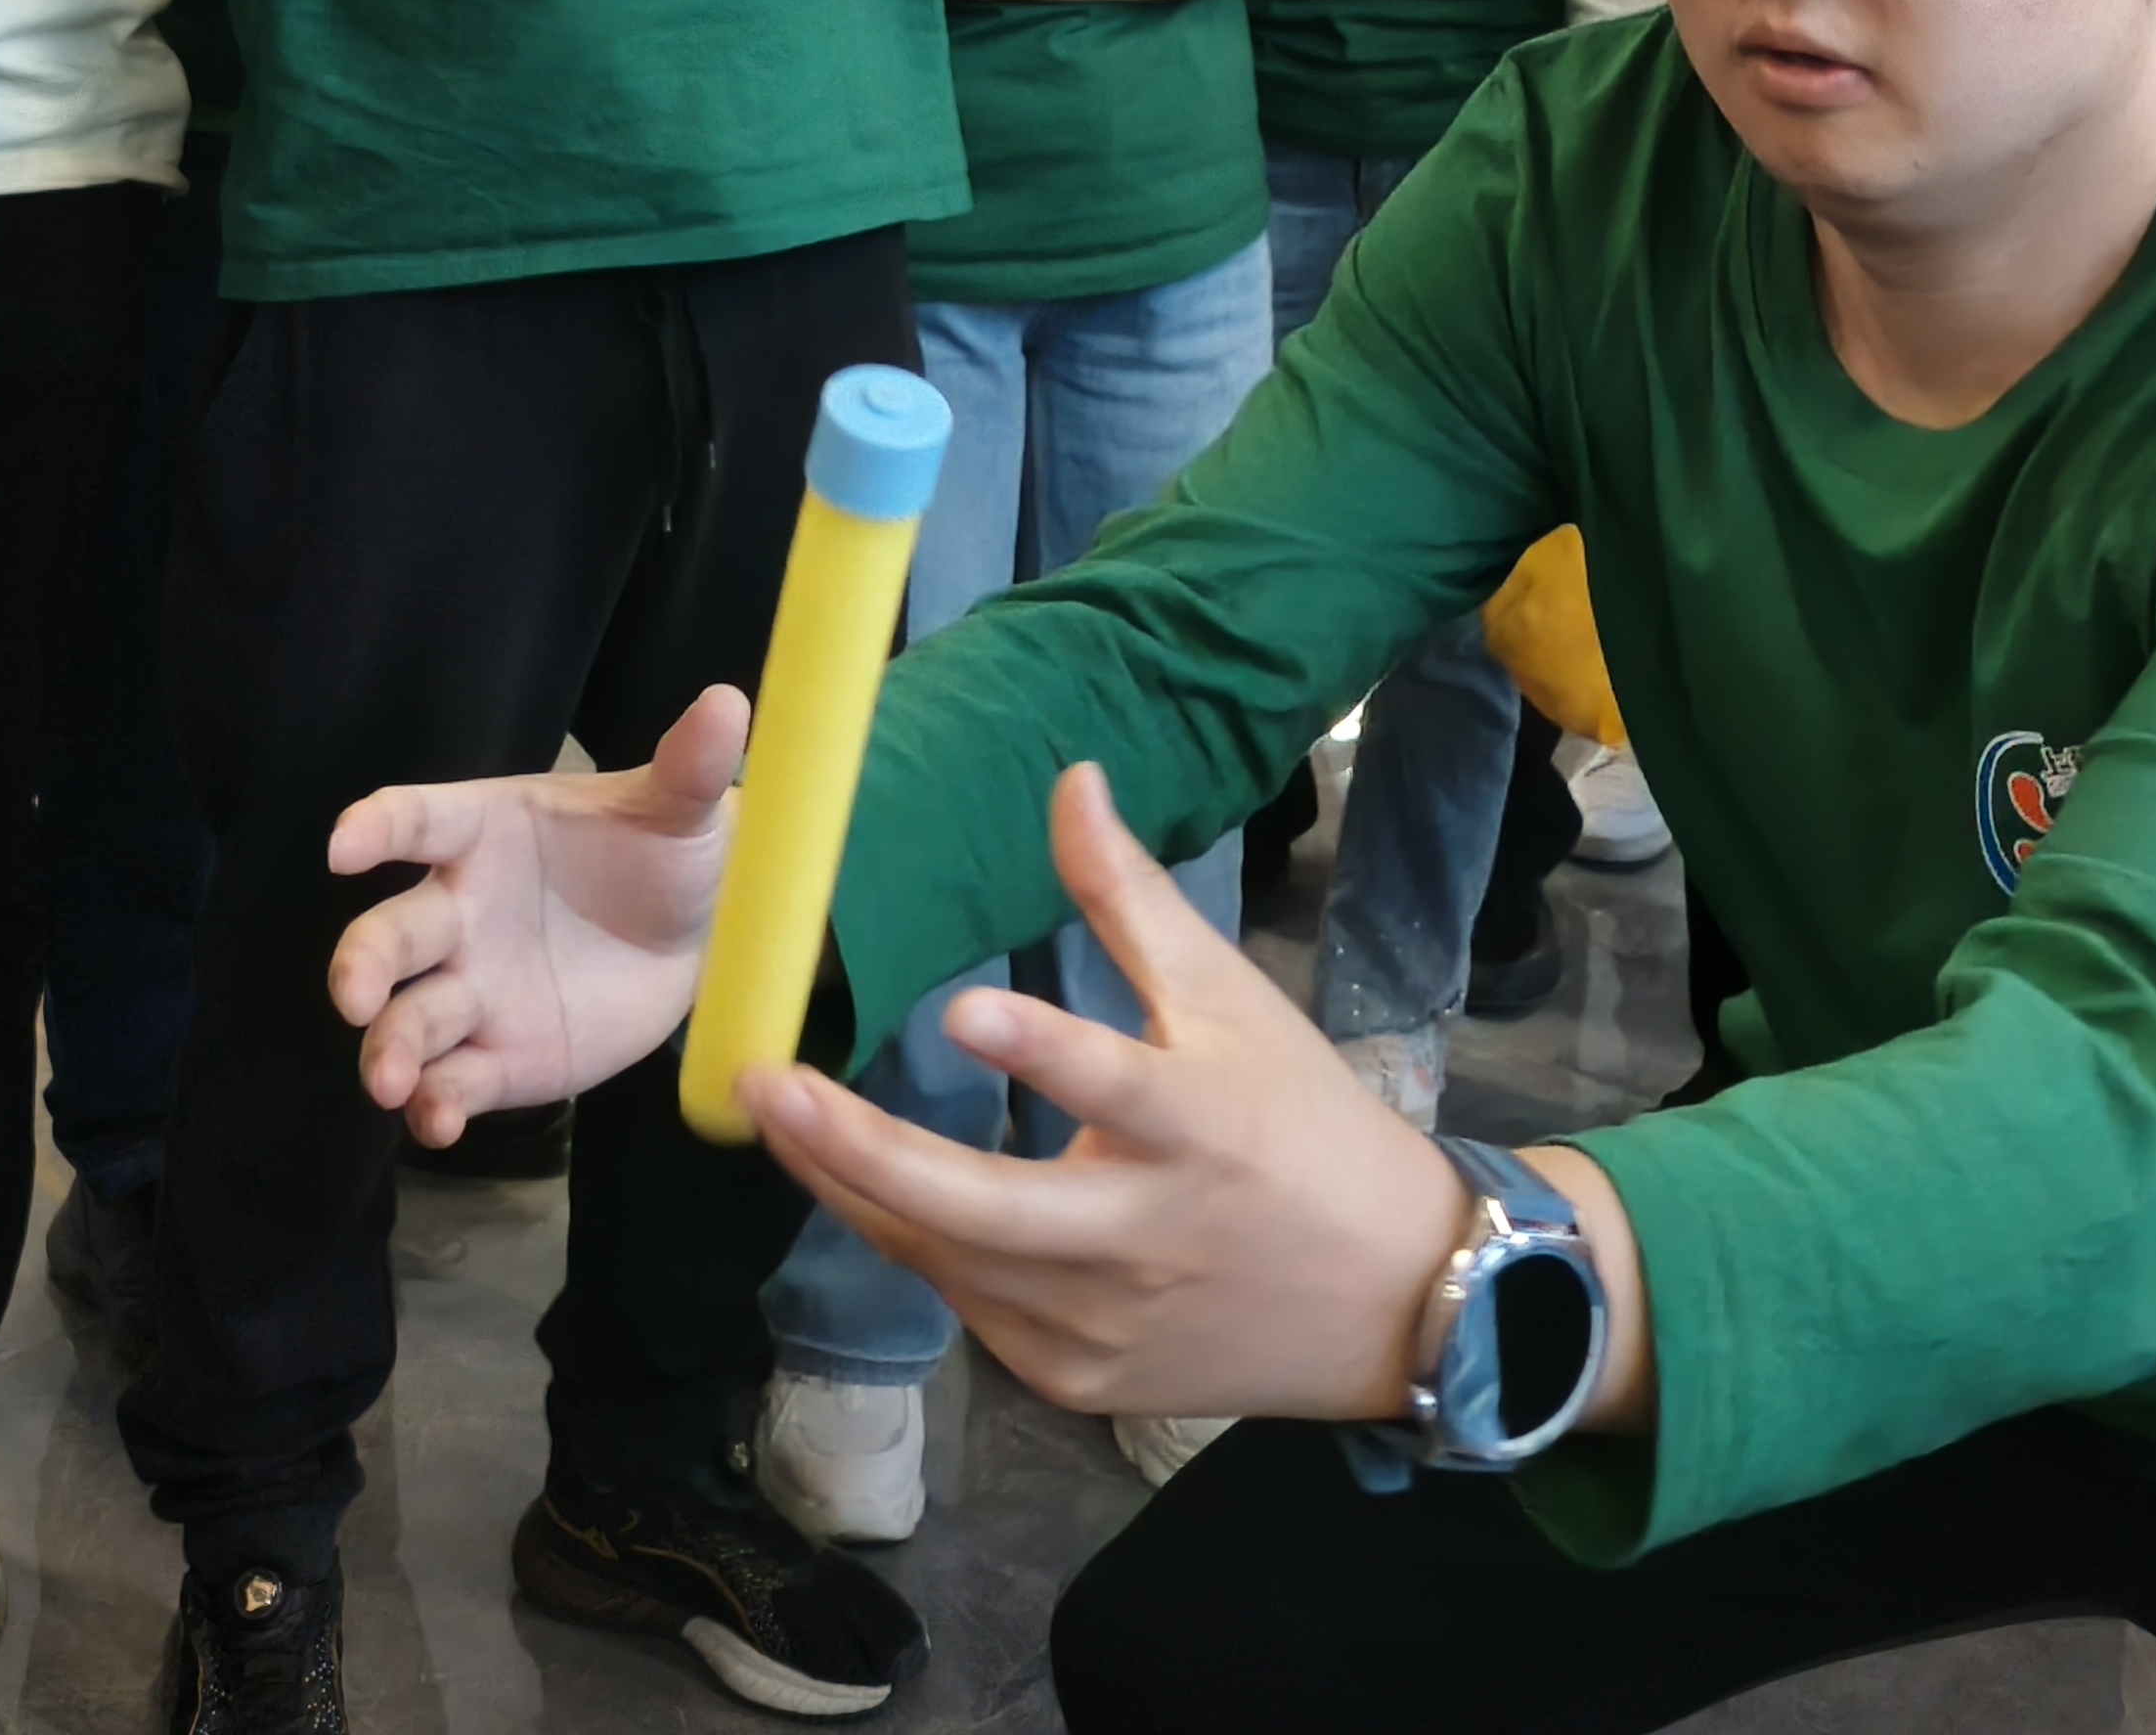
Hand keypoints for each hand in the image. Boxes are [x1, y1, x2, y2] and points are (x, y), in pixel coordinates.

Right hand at [326, 685, 747, 1140]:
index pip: (415, 820)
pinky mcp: (498, 1059)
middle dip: (361, 966)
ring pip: (407, 1021)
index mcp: (483, 832)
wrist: (696, 935)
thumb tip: (726, 704)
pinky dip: (435, 1105)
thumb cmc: (664, 850)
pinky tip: (438, 1121)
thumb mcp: (682, 807)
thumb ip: (690, 766)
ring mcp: (472, 992)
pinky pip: (452, 1083)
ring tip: (390, 1083)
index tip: (343, 846)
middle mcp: (458, 913)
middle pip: (389, 938)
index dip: (374, 829)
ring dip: (389, 1050)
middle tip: (354, 998)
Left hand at [743, 763, 1491, 1429]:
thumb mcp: (1232, 1002)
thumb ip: (1131, 899)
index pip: (1115, 1087)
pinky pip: (973, 1308)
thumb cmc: (1303, 1125)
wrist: (1388, 1301)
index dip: (1042, 1054)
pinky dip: (920, 1247)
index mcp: (1201, 1129)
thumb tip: (1068, 775)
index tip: (961, 1011)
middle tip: (767, 1085)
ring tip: (779, 1119)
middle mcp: (1146, 1241)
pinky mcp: (1077, 1380)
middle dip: (863, 1153)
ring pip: (951, 1262)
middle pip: (985, 1210)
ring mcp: (1104, 1325)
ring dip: (855, 1191)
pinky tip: (863, 1190)